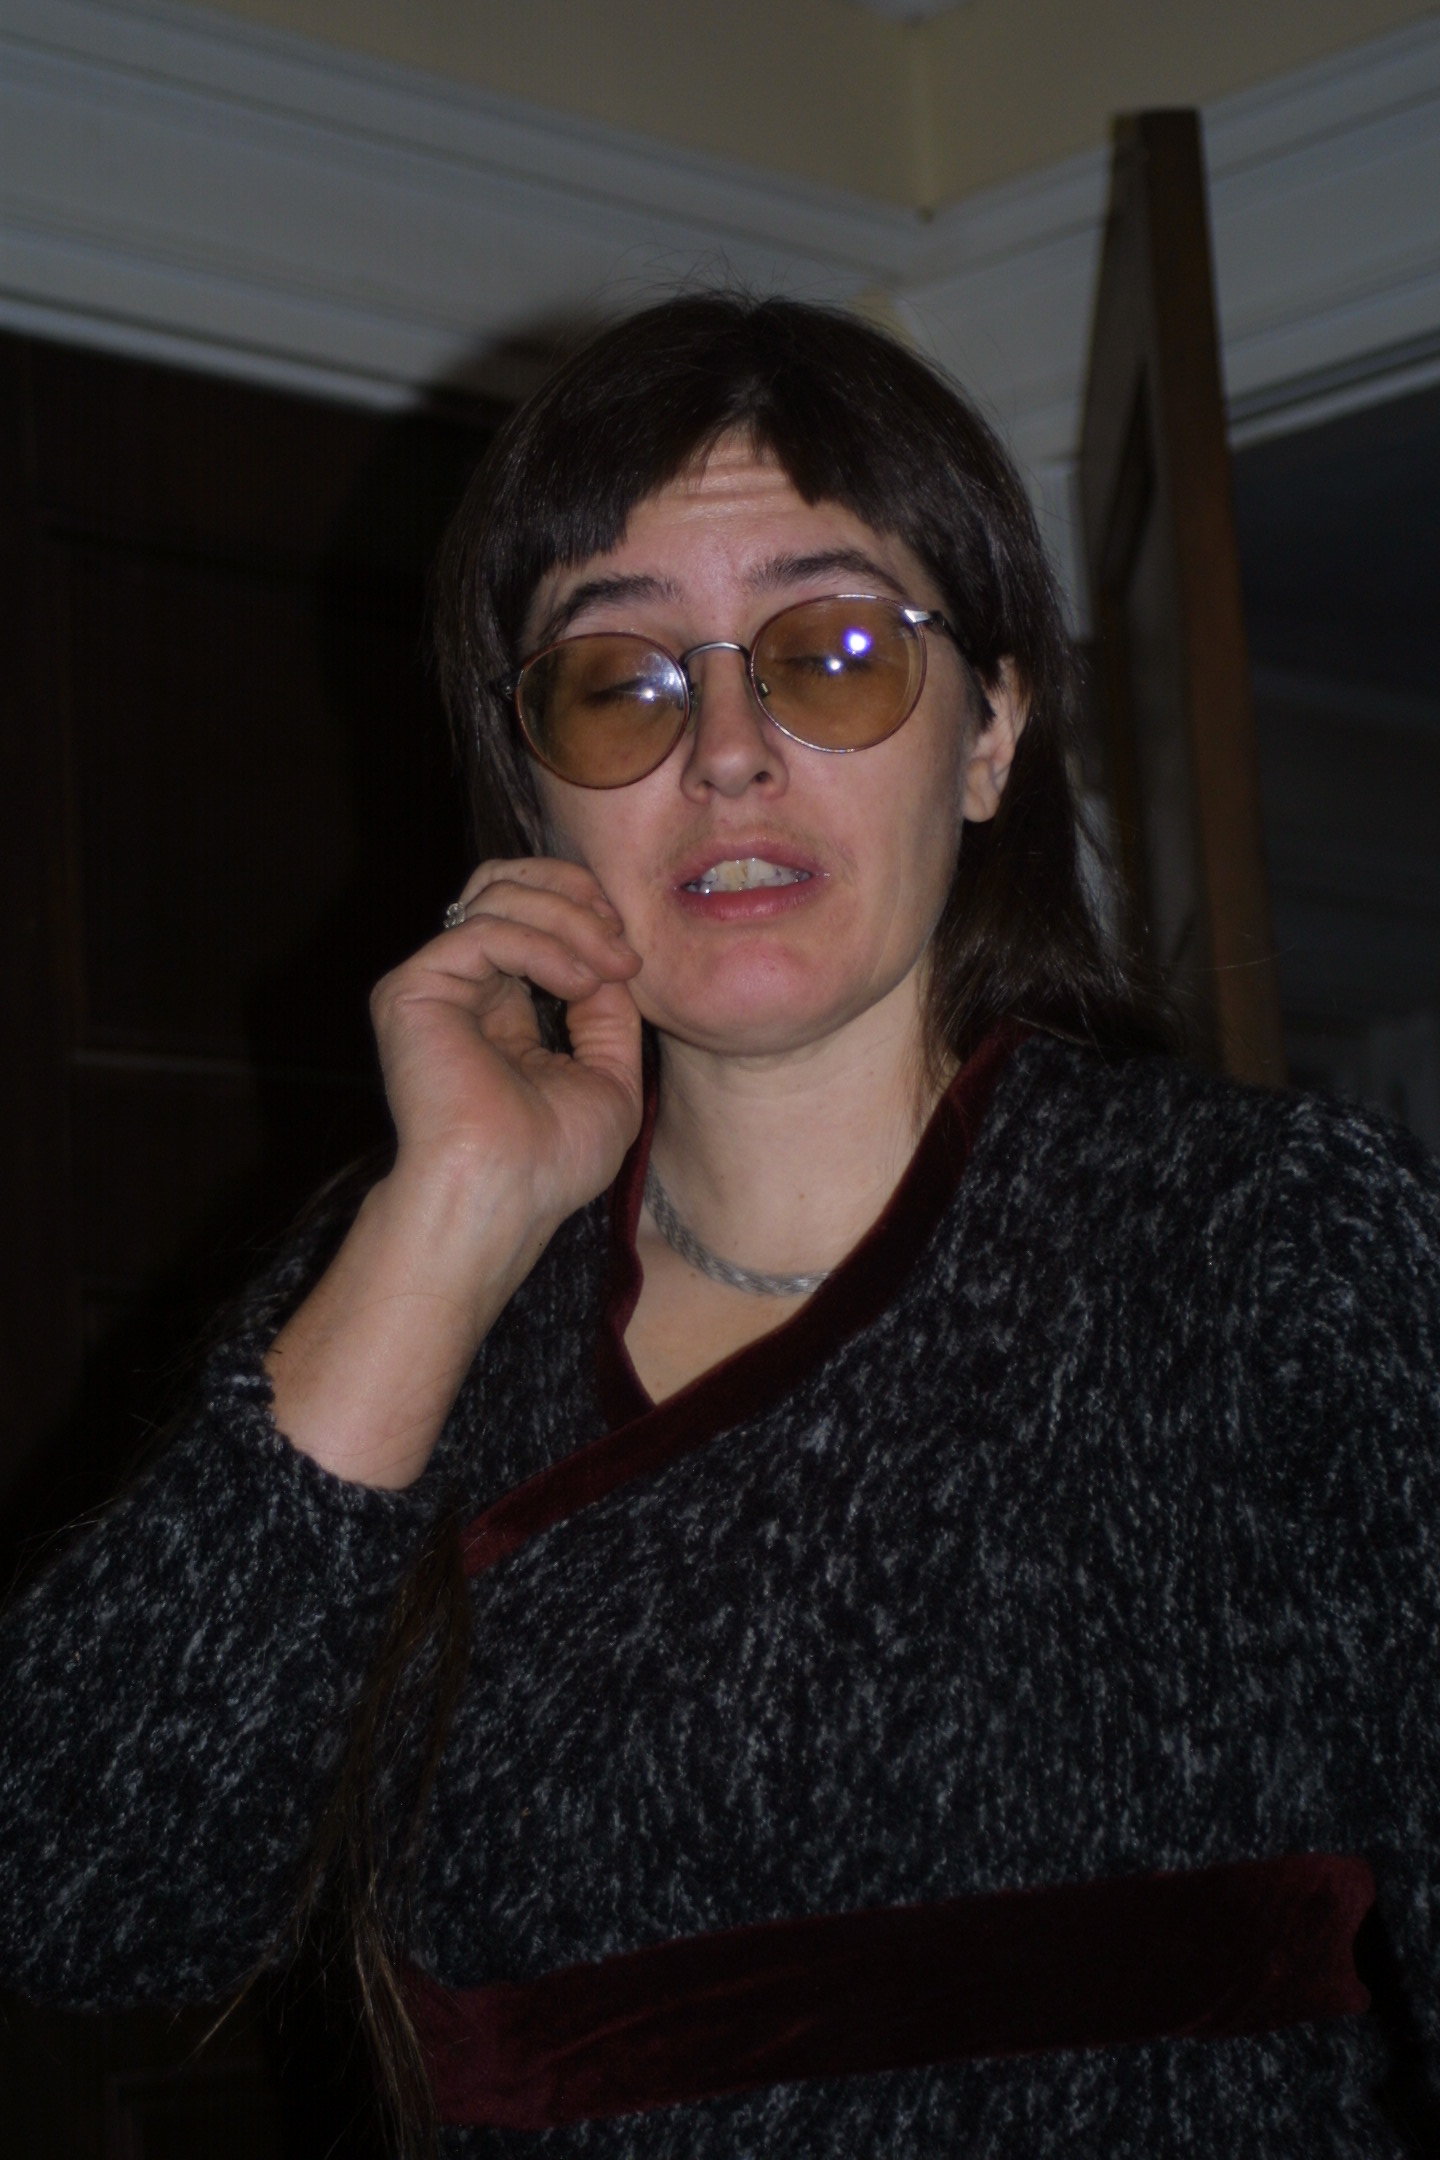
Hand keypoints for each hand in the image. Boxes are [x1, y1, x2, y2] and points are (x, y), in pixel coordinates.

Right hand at [371, 856, 643, 1233]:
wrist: (504, 1197)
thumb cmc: (552, 1161)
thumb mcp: (609, 1076)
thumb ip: (607, 1013)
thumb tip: (611, 958)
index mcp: (500, 1008)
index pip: (529, 917)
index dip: (582, 910)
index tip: (631, 952)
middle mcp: (461, 988)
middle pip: (505, 886)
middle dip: (573, 895)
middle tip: (619, 935)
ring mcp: (433, 985)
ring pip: (497, 897)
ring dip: (570, 921)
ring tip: (610, 967)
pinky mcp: (412, 989)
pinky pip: (483, 930)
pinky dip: (543, 945)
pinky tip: (579, 982)